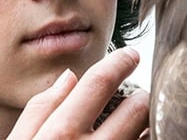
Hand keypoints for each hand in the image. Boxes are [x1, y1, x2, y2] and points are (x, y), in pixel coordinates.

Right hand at [7, 47, 149, 139]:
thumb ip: (39, 110)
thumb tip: (68, 77)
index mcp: (60, 134)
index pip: (98, 83)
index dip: (119, 63)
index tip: (130, 55)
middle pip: (135, 109)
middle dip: (140, 97)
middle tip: (138, 97)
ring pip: (147, 133)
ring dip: (147, 122)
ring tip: (138, 122)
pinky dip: (147, 139)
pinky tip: (136, 138)